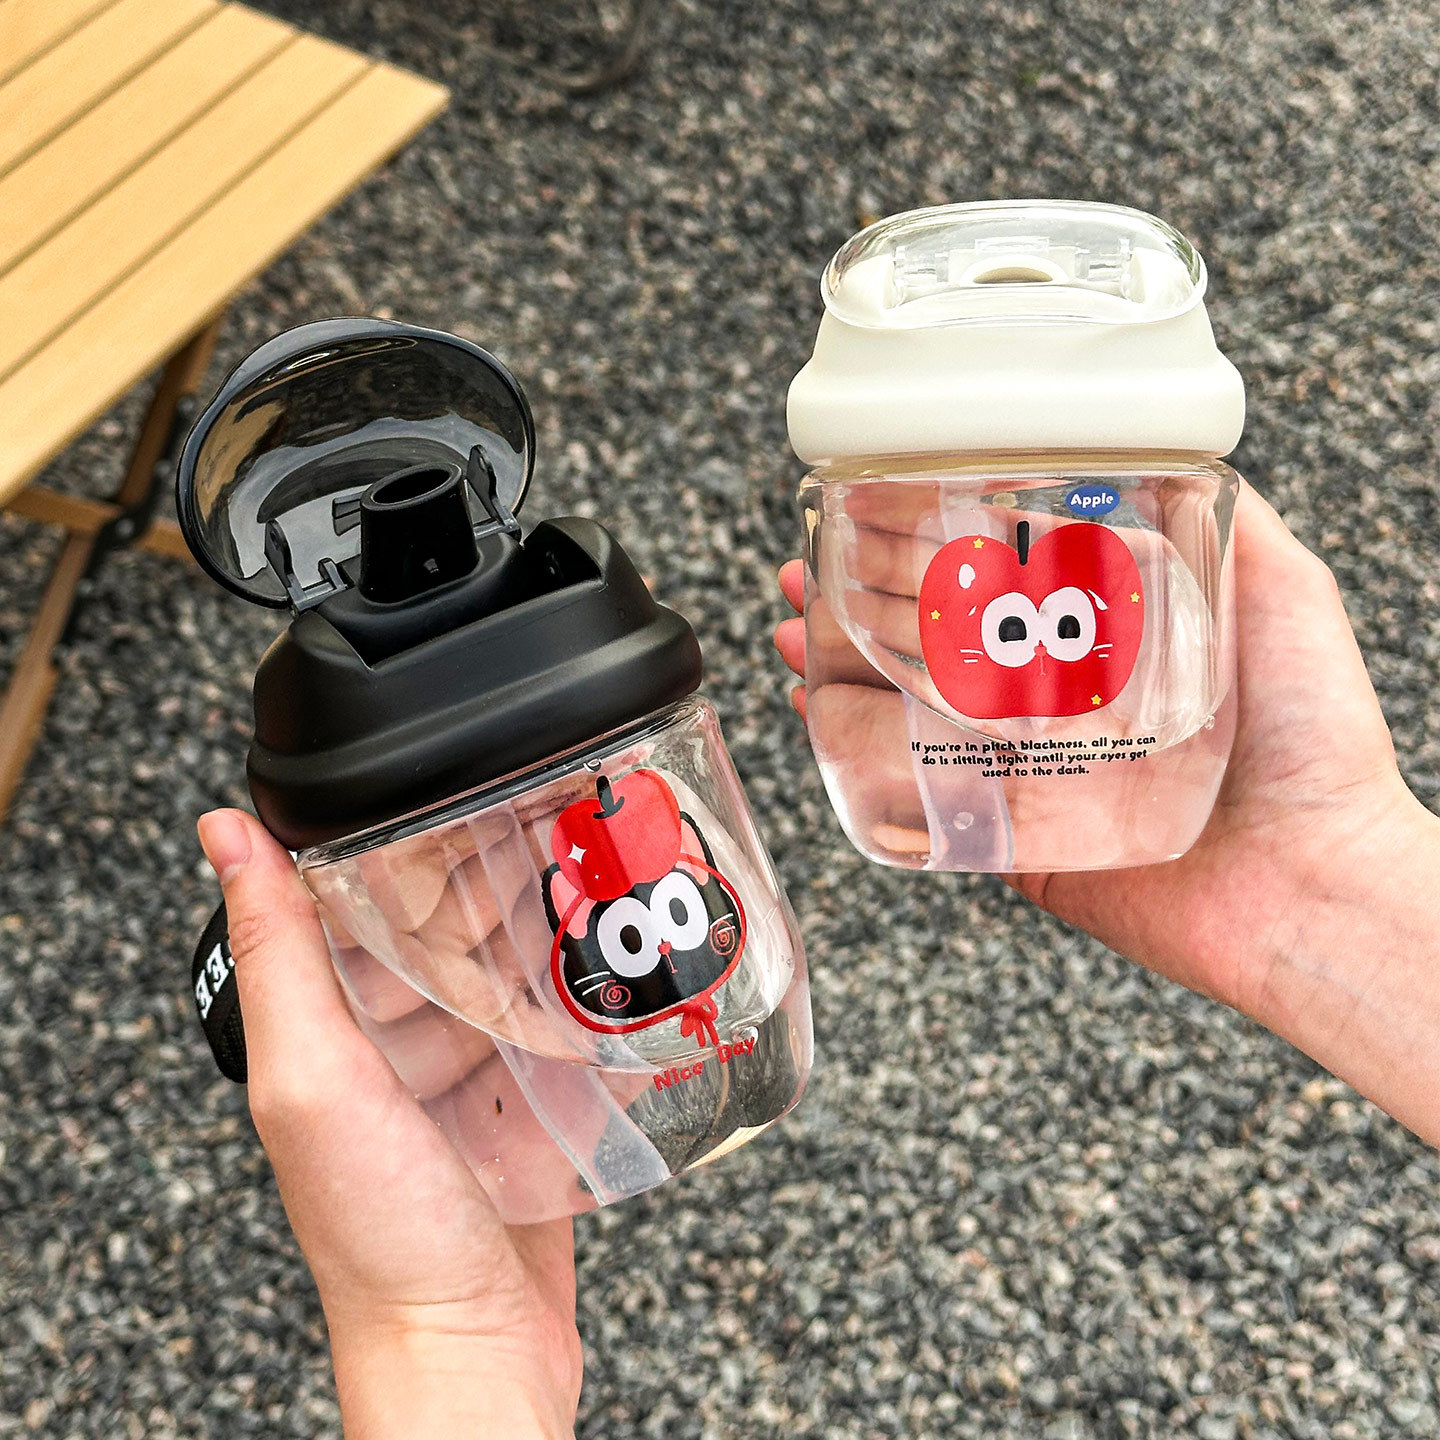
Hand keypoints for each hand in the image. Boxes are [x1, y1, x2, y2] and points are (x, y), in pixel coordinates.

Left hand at [198, 810, 582, 1438]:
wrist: (470, 1351)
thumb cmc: (381, 1234)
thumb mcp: (314, 1081)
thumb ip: (278, 955)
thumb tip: (223, 832)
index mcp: (335, 1029)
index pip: (370, 901)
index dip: (418, 837)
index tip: (471, 784)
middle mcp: (399, 1046)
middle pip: (456, 930)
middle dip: (506, 872)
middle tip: (566, 814)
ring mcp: (472, 1080)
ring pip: (516, 975)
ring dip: (555, 926)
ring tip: (607, 871)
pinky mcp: (532, 1115)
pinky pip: (563, 1037)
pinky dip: (587, 999)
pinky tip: (625, 962)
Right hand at [777, 483, 1439, 1142]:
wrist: (1315, 880)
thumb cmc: (1314, 739)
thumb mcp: (1286, 595)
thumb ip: (1238, 529)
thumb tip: (1177, 449)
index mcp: (1107, 650)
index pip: (1000, 586)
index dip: (934, 547)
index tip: (881, 513)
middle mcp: (1059, 710)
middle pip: (939, 647)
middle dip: (864, 606)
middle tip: (810, 572)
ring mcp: (1032, 776)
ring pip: (914, 718)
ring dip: (843, 675)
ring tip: (794, 633)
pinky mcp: (1015, 842)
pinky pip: (926, 803)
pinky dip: (862, 764)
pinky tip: (819, 719)